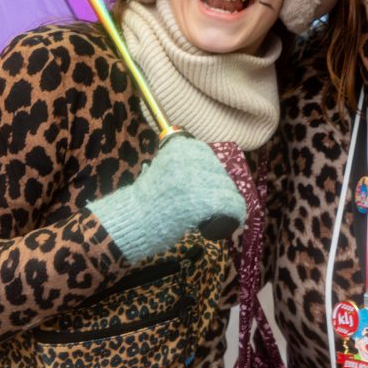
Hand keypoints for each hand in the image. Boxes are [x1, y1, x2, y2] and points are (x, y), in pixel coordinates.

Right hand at [88, 134, 246, 262]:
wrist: (132, 220)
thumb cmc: (147, 198)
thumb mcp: (164, 167)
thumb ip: (183, 162)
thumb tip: (209, 166)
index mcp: (180, 147)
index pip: (207, 156)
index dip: (209, 171)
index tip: (204, 184)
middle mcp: (190, 159)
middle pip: (219, 172)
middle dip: (218, 187)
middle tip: (210, 202)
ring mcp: (197, 179)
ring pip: (227, 188)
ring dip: (226, 200)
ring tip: (216, 212)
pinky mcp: (204, 200)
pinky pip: (231, 204)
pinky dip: (235, 213)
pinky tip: (231, 220)